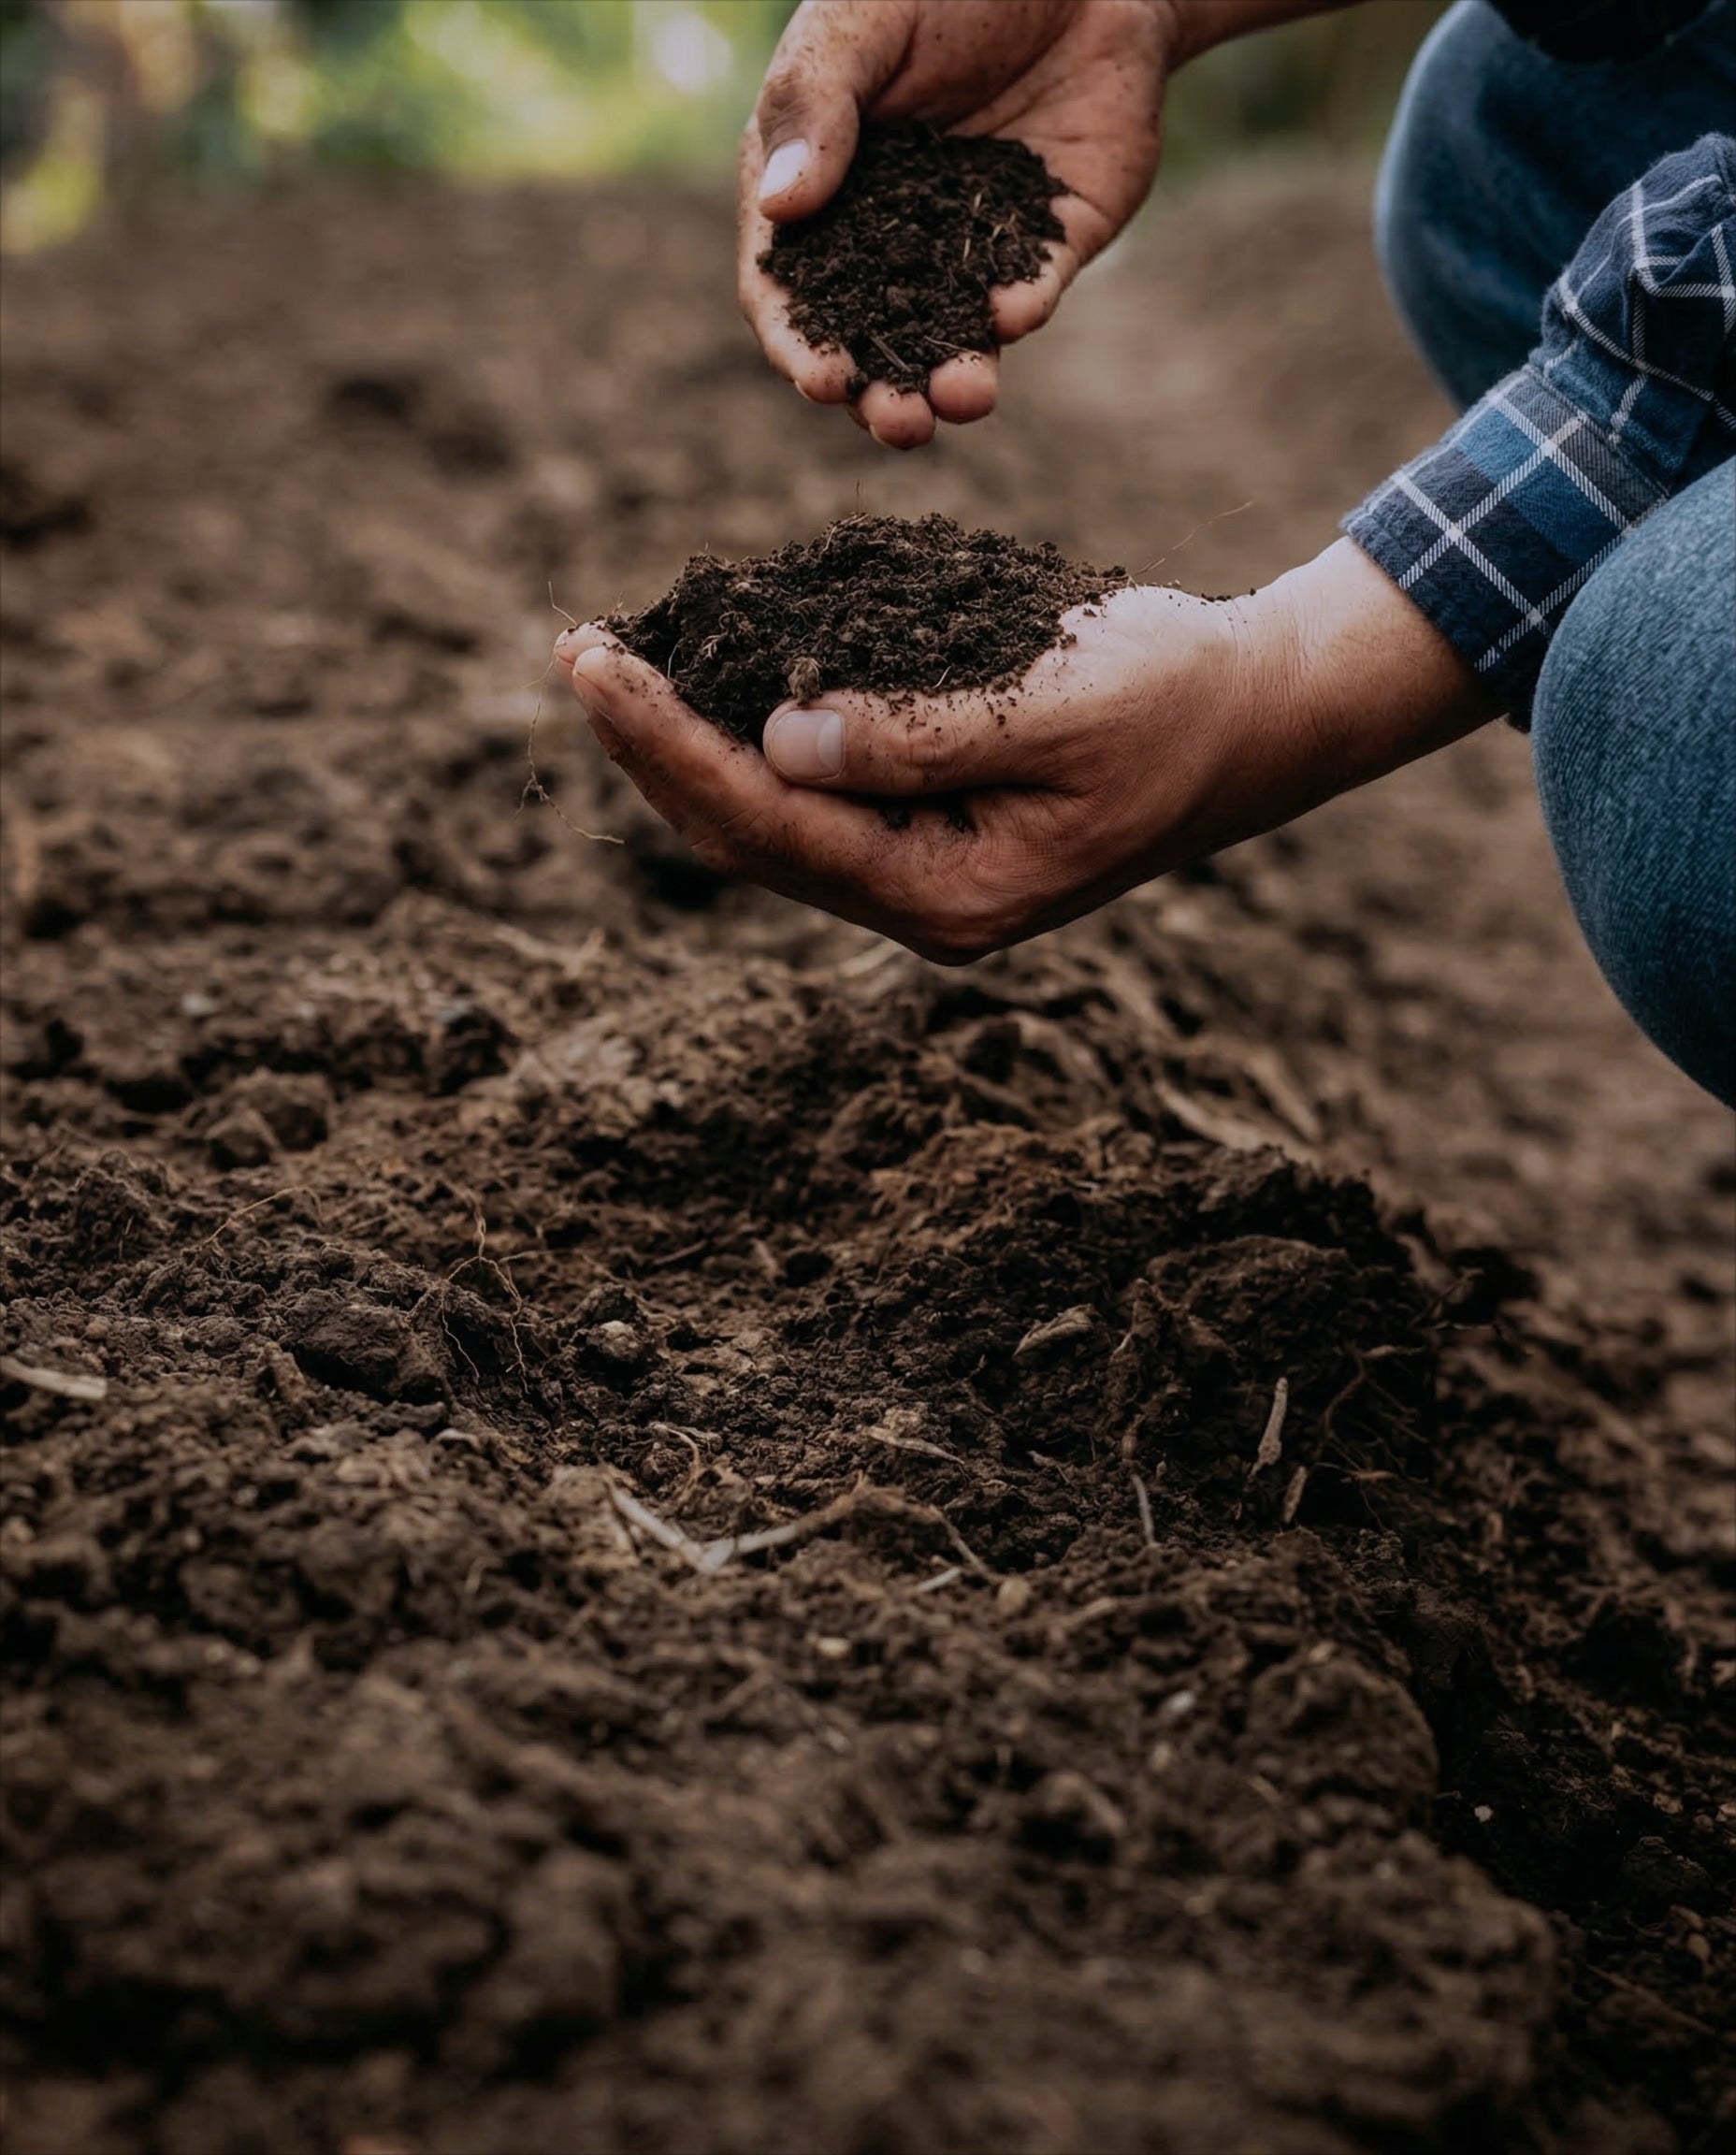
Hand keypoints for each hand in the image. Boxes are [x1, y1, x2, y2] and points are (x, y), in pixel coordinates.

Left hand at [553, 543, 1493, 961]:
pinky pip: (808, 803)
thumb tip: (777, 743)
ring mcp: (924, 880)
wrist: (1254, 721)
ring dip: (683, 750)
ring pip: (765, 827)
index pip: (770, 823)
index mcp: (953, 894)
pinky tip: (701, 688)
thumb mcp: (1058, 704)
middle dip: (651, 748)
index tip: (593, 663)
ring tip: (609, 668)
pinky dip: (742, 744)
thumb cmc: (1174, 697)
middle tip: (573, 652)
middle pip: (747, 839)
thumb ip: (919, 735)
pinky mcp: (930, 838)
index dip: (669, 743)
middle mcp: (924, 906)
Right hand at [740, 0, 1173, 448]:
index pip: (791, 289)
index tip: (819, 380)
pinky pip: (1030, 286)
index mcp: (821, 190)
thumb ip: (818, 106)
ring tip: (961, 400)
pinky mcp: (1047, 241)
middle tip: (898, 422)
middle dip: (882, 393)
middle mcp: (889, 236)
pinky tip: (1012, 312)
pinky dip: (1021, 305)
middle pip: (872, 339)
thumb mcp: (862, 23)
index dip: (799, 343)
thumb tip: (785, 207)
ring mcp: (969, 246)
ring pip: (953, 337)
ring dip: (954, 379)